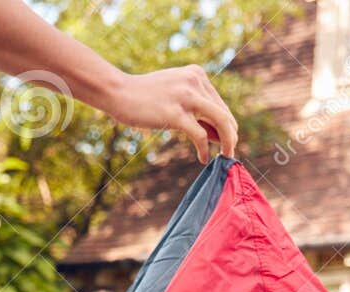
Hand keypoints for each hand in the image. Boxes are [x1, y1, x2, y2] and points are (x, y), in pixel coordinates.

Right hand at [101, 66, 237, 161]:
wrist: (118, 92)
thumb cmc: (144, 97)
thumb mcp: (174, 94)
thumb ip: (195, 108)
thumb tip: (218, 134)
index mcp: (196, 74)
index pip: (220, 103)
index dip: (227, 125)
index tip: (226, 140)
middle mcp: (195, 82)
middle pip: (224, 113)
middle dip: (230, 136)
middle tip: (230, 153)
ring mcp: (186, 97)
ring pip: (220, 122)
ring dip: (227, 143)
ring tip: (226, 157)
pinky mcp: (176, 114)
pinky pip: (200, 135)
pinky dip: (204, 149)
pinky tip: (203, 158)